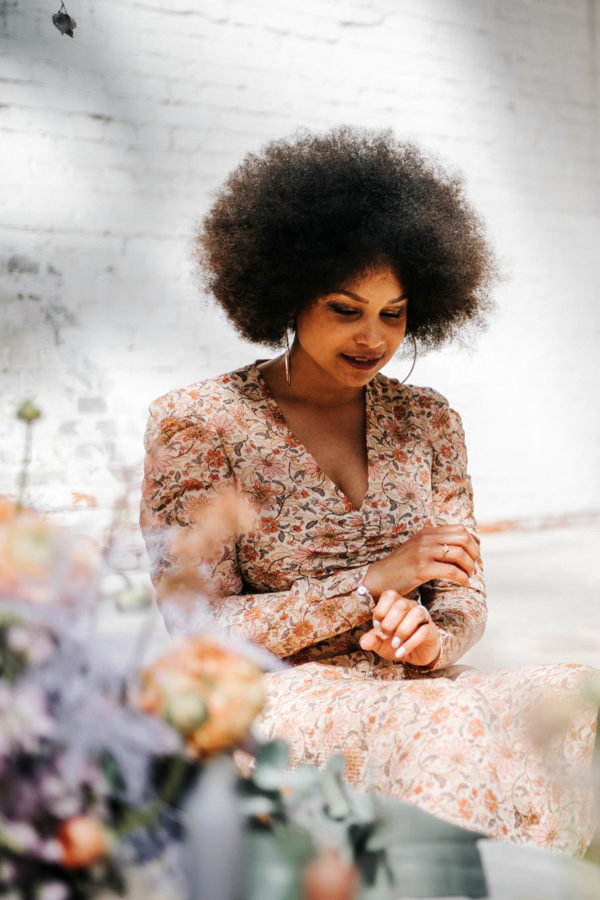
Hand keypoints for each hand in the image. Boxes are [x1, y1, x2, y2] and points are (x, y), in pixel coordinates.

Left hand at [359, 590, 440, 666]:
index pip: (389, 595)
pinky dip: (410, 643)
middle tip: (384, 636)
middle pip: (401, 604)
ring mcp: (423, 617)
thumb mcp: (380, 643)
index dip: (380, 610)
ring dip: (402, 630)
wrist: (414, 656)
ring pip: (416, 613)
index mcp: (397, 604)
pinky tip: (400, 652)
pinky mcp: (431, 631)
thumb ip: (372, 640)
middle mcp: (411, 606)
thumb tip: (363, 643)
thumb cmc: (396, 643)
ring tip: (394, 644)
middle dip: (389, 622)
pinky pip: (423, 631)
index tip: (376, 627)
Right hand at [362, 524, 478, 598]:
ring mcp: (423, 553)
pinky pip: (451, 571)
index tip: (472, 557)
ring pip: (459, 554)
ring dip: (469, 567)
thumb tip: (460, 548)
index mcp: (427, 532)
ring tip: (468, 577)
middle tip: (473, 567)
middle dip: (474, 554)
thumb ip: (435, 545)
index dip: (472, 543)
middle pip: (463, 539)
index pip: (460, 530)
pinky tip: (463, 583)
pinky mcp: (421, 569)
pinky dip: (462, 578)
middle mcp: (426, 539)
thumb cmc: (400, 567)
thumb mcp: (418, 549)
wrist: (379, 578)